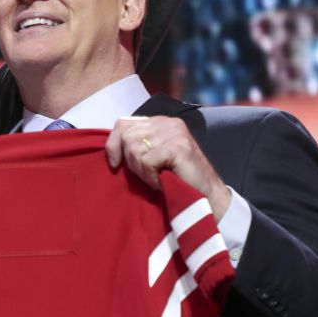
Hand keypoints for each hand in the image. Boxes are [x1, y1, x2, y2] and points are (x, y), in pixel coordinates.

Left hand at [105, 116, 231, 220]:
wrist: (207, 195)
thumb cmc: (177, 179)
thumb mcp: (153, 157)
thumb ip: (138, 145)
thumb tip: (110, 147)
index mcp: (159, 121)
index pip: (123, 123)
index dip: (113, 144)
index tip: (115, 165)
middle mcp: (167, 122)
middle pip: (126, 136)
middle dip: (130, 162)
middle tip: (147, 176)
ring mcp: (173, 132)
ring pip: (134, 149)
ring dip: (142, 171)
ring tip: (157, 179)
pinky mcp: (178, 146)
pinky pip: (147, 161)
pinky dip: (151, 177)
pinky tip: (163, 182)